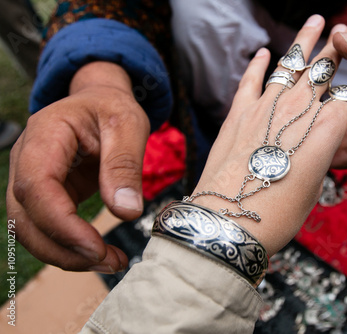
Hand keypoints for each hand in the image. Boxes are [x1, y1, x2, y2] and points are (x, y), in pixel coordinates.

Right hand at [7, 62, 148, 271]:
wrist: (99, 102)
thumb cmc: (112, 108)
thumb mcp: (129, 125)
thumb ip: (125, 165)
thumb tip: (126, 212)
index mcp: (45, 134)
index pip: (36, 186)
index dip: (61, 223)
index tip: (96, 247)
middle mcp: (27, 159)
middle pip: (25, 216)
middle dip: (63, 248)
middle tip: (109, 261)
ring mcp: (32, 179)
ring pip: (30, 229)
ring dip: (65, 255)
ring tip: (111, 262)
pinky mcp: (46, 195)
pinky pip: (47, 227)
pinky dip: (70, 247)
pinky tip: (101, 254)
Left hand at [190, 16, 346, 255]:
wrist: (230, 220)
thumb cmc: (277, 213)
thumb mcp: (313, 186)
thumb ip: (321, 154)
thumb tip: (325, 137)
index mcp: (324, 132)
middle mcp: (297, 112)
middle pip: (321, 72)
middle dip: (335, 51)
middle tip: (344, 32)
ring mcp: (265, 108)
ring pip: (289, 65)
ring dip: (303, 42)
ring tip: (315, 21)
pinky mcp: (238, 114)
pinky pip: (250, 80)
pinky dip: (257, 64)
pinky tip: (264, 52)